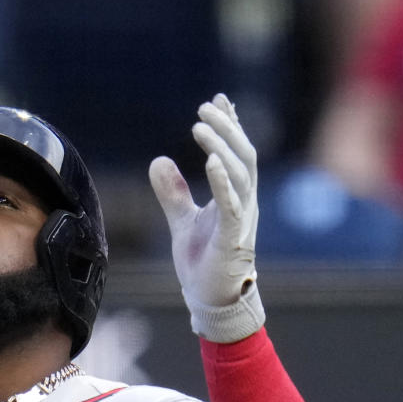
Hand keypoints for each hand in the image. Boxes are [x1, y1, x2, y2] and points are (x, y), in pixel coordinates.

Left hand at [149, 94, 264, 341]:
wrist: (211, 301)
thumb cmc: (203, 263)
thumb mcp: (183, 221)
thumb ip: (173, 192)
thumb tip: (158, 160)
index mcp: (235, 197)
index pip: (236, 153)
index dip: (230, 126)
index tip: (218, 100)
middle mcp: (244, 202)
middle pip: (242, 155)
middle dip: (227, 128)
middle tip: (205, 108)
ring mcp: (241, 219)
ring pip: (239, 173)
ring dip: (221, 146)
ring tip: (200, 126)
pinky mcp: (232, 237)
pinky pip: (231, 203)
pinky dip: (221, 180)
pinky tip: (210, 159)